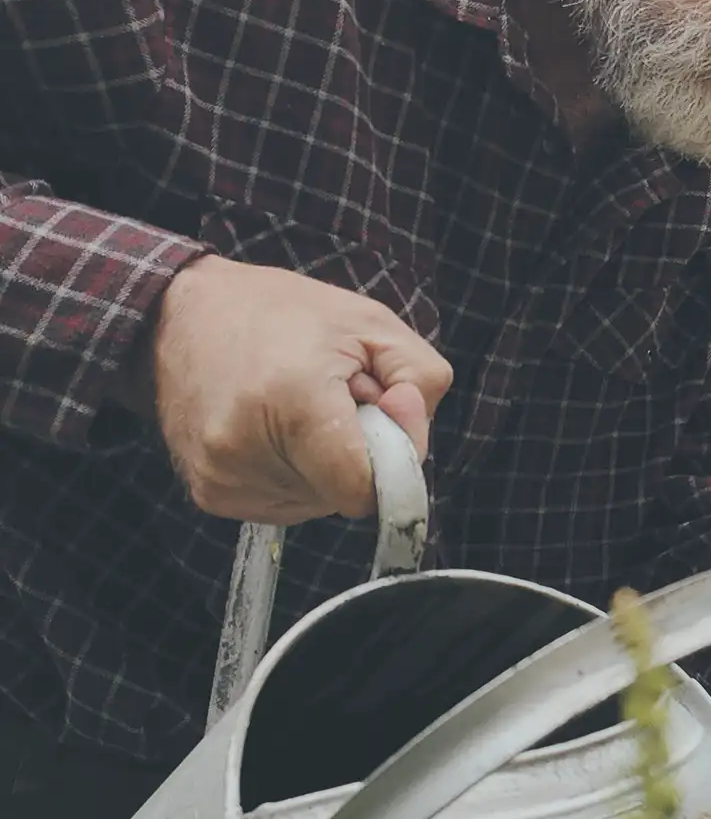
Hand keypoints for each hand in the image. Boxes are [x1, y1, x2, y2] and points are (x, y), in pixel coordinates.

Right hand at [127, 255, 452, 521]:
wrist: (180, 315)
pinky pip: (287, 502)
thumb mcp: (373, 324)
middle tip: (329, 396)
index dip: (392, 457)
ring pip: (320, 502)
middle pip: (346, 494)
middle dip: (357, 450)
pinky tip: (272, 427)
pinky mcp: (211, 494)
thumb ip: (421, 381)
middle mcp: (246, 450)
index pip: (364, 489)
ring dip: (325, 462)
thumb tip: (412, 439)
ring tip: (296, 406)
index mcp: (293, 402)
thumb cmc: (283, 315)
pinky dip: (296, 471)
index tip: (380, 412)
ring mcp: (223, 479)